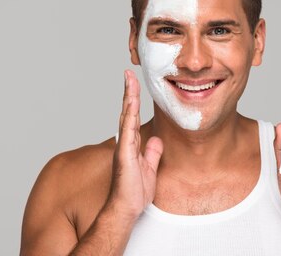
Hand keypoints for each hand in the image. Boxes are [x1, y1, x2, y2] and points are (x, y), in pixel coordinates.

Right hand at [106, 70, 162, 221]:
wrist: (126, 208)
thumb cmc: (134, 192)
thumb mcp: (149, 169)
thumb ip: (152, 153)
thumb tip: (156, 140)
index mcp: (131, 144)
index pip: (132, 116)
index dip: (133, 99)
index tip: (134, 83)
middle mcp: (125, 142)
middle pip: (126, 110)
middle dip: (128, 91)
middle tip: (129, 73)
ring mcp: (123, 146)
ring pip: (125, 115)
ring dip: (128, 96)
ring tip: (129, 78)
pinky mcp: (124, 152)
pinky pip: (127, 129)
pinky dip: (128, 114)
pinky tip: (131, 101)